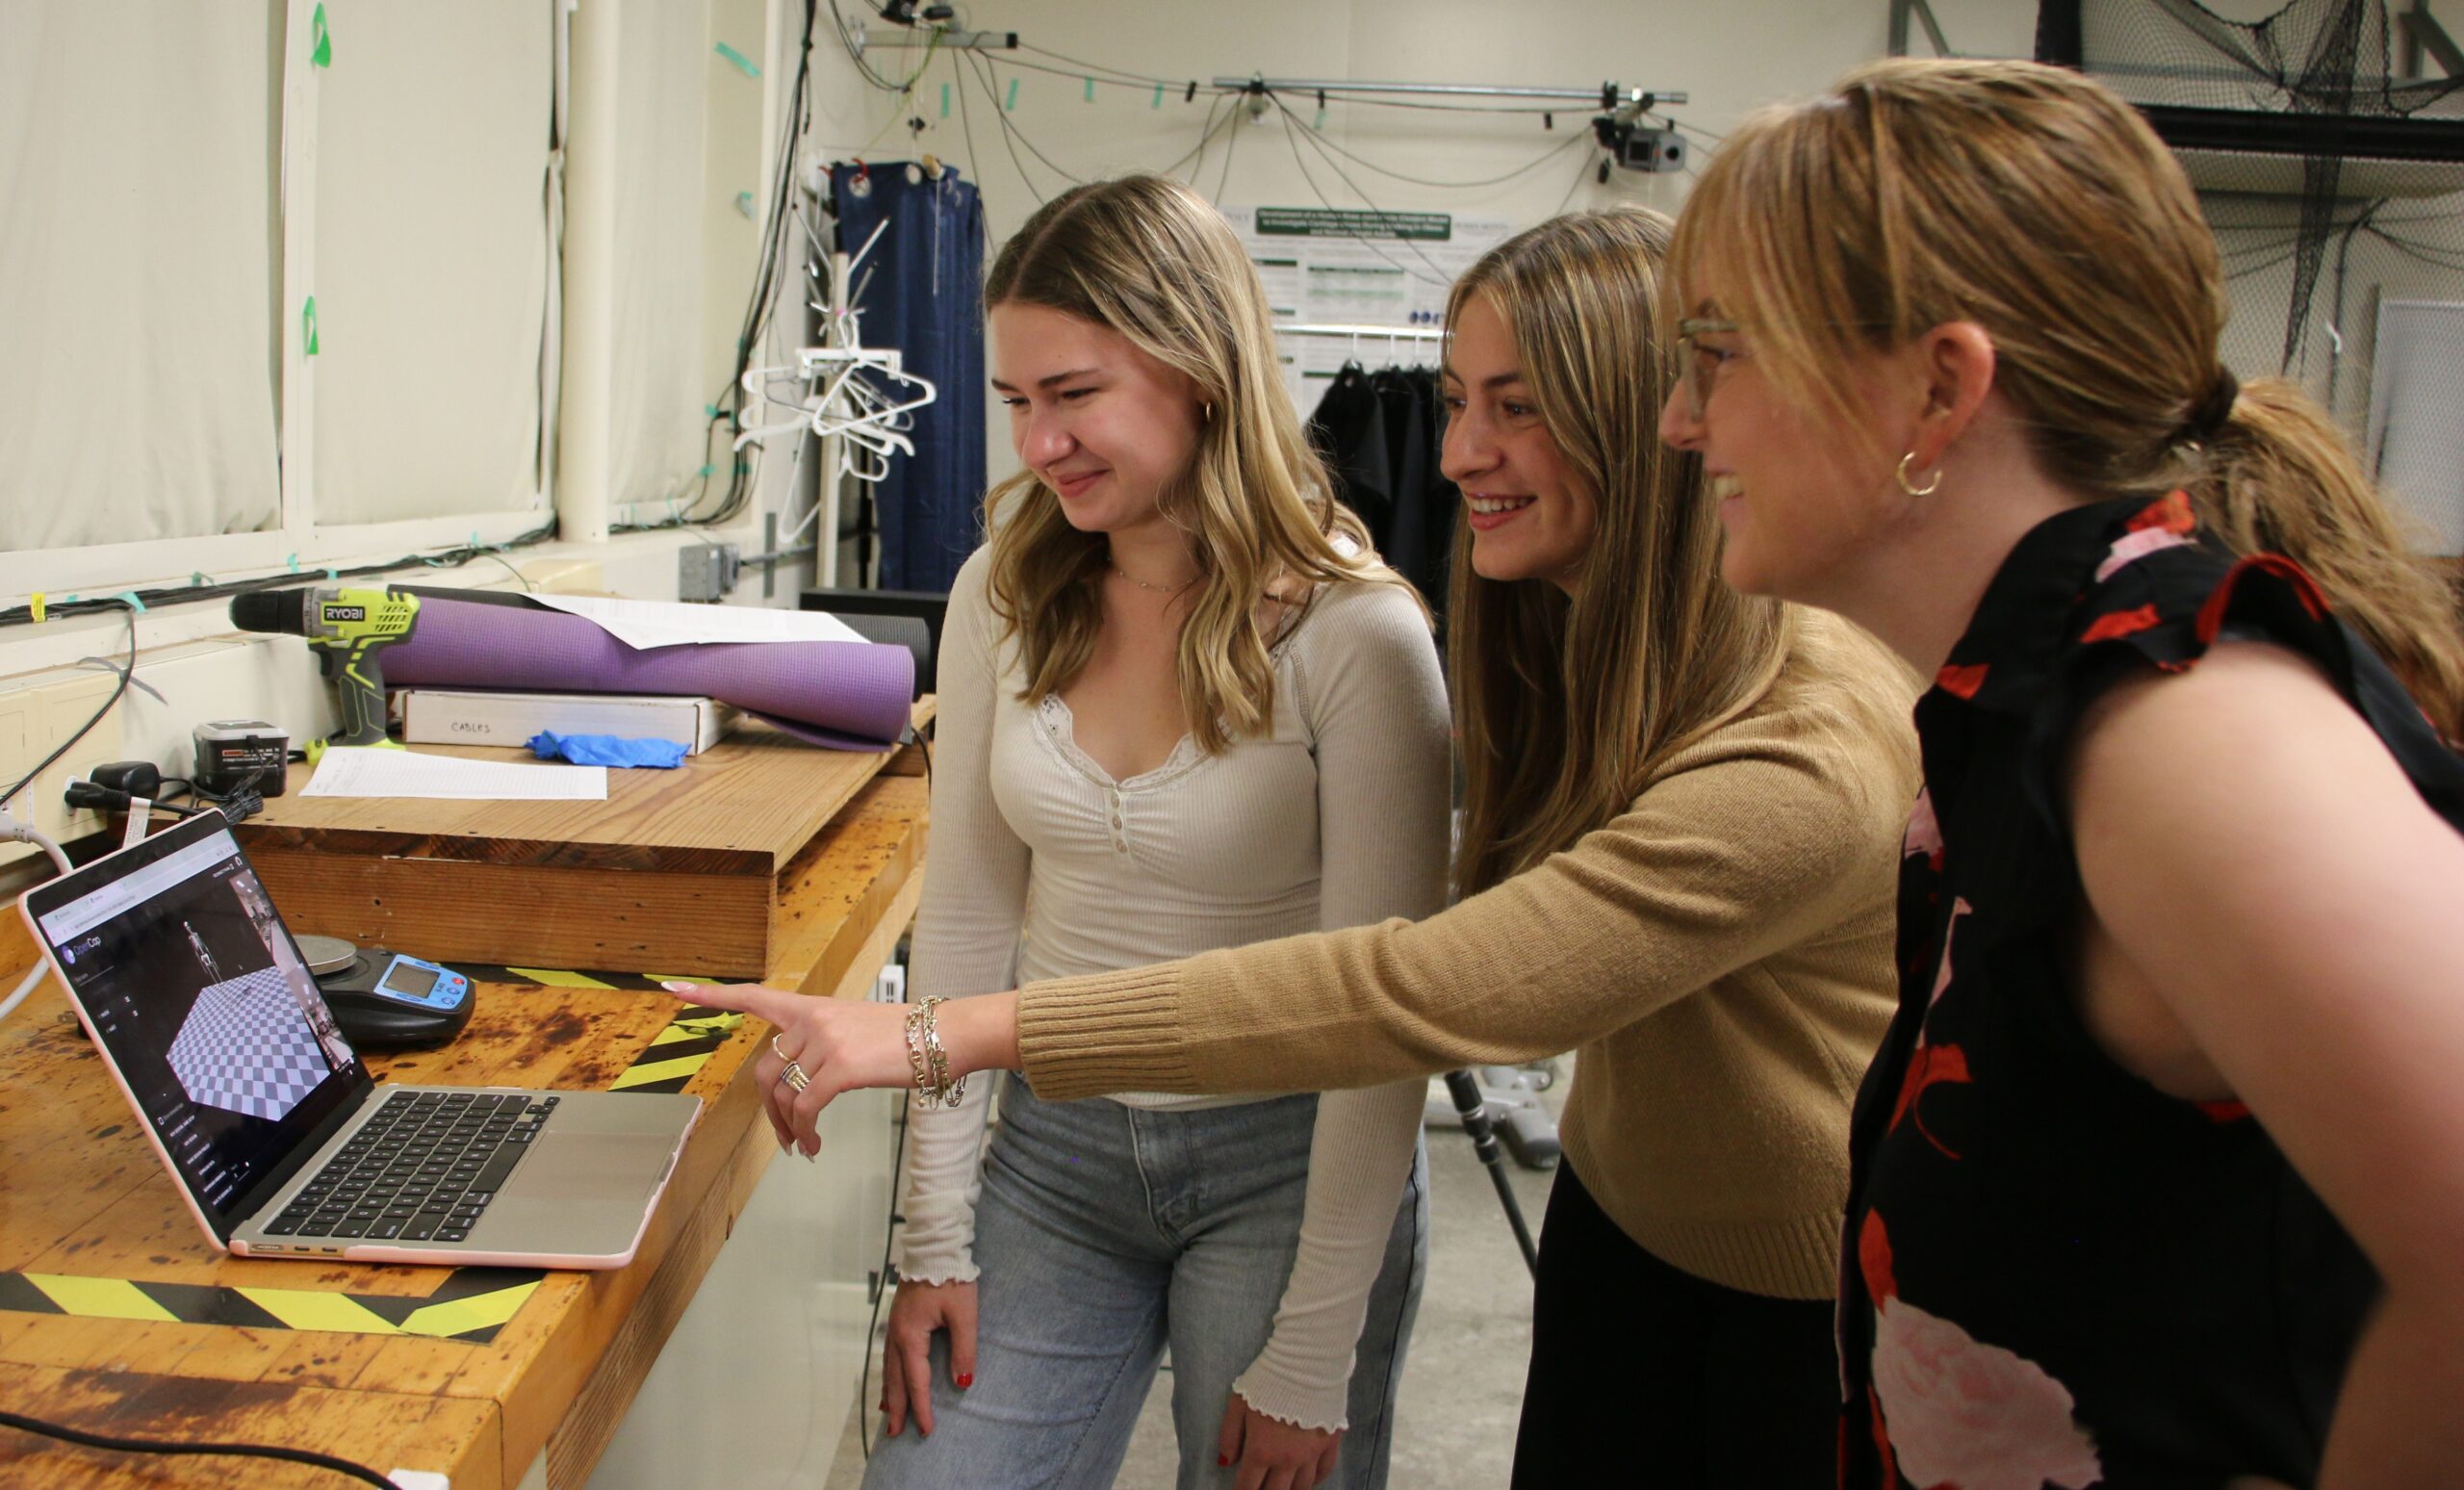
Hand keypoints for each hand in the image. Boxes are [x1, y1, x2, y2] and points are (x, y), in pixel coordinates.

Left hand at [661, 980, 915, 1154]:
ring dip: (789, 1129)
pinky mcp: (841, 1067)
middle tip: (785, 1138)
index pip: (752, 996)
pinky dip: (805, 1132)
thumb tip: (800, 1085)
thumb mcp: (854, 1028)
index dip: (710, 995)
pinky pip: (805, 1109)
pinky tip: (816, 1144)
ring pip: (784, 1096)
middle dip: (768, 1113)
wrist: (943, 1035)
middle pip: (765, 1072)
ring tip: (805, 1146)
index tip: (672, 988)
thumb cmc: (903, 1037)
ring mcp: (825, 1042)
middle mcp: (812, 1020)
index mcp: (811, 1007)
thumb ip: (820, 1044)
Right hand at [880, 1278, 976, 1437]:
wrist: (934, 1247)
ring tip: (887, 1413)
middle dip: (896, 1408)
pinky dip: (890, 1373)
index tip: (928, 1431)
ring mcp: (894, 1326)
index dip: (922, 1408)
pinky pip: (890, 1354)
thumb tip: (962, 1382)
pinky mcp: (898, 1318)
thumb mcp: (964, 1314)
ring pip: (889, 1368)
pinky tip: (892, 1377)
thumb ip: (964, 1350)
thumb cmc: (951, 1278)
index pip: (916, 1382)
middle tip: (894, 1434)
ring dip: (889, 1392)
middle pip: (895, 1380)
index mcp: (911, 1336)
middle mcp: (896, 1334)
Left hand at [1217, 1390, 1341, 1489]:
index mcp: (1262, 1451)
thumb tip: (1226, 1461)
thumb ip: (1229, 1436)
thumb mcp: (1238, 1404)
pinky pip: (1324, 1471)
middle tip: (1259, 1489)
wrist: (1306, 1361)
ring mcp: (1312, 1453)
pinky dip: (1315, 1480)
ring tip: (1281, 1488)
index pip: (1248, 1487)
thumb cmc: (1267, 1380)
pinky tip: (1307, 1480)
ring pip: (1301, 1487)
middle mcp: (1287, 1459)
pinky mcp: (1330, 1442)